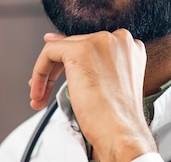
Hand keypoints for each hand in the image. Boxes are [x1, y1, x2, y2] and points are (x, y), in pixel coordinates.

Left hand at [29, 29, 157, 161]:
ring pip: (62, 48)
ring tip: (41, 95)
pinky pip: (50, 52)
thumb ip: (95, 64)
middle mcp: (118, 39)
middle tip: (46, 90)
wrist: (120, 132)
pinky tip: (39, 92)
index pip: (94, 45)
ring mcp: (100, 42)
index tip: (60, 71)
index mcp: (130, 47)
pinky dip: (39, 72)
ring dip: (47, 74)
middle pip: (78, 45)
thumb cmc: (117, 117)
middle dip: (58, 69)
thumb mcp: (109, 83)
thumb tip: (66, 49)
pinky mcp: (81, 49)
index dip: (74, 61)